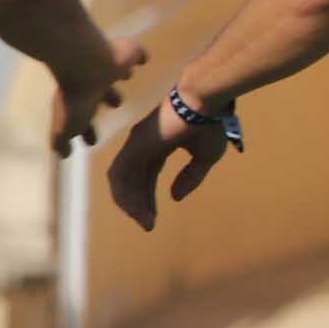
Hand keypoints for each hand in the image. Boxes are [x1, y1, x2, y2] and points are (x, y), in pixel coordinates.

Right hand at [50, 31, 148, 154]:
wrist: (85, 64)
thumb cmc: (76, 99)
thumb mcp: (65, 127)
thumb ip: (63, 141)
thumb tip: (62, 156)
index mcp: (82, 102)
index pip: (85, 118)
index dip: (87, 129)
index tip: (93, 141)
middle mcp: (95, 84)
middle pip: (102, 93)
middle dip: (109, 99)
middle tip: (117, 105)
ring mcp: (109, 67)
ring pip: (116, 73)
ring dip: (121, 75)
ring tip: (128, 76)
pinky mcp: (125, 53)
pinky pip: (135, 55)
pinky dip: (138, 57)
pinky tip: (143, 58)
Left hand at [105, 84, 230, 230]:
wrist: (204, 102)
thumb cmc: (209, 123)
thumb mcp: (205, 157)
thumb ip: (190, 177)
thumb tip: (175, 198)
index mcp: (158, 146)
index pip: (147, 176)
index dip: (148, 198)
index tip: (153, 219)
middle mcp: (142, 146)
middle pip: (133, 181)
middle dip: (139, 205)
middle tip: (147, 225)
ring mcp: (135, 144)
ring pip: (123, 180)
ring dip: (131, 203)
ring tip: (144, 221)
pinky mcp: (133, 145)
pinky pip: (120, 174)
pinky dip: (124, 194)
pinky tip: (135, 210)